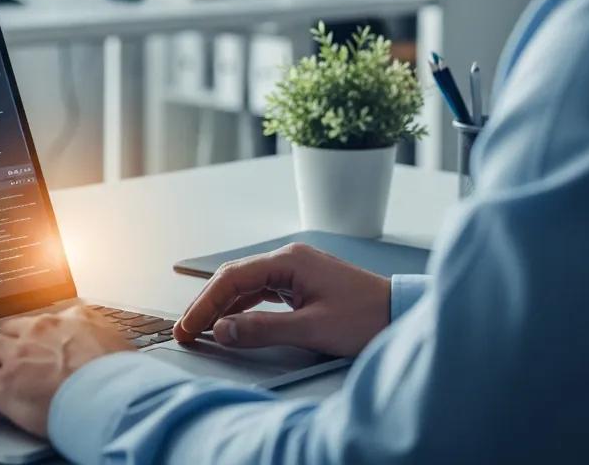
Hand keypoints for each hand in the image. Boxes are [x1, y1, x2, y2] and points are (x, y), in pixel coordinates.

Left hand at [0, 306, 130, 436]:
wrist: (107, 394)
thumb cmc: (118, 375)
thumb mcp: (118, 341)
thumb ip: (105, 335)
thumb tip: (110, 342)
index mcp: (70, 319)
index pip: (43, 319)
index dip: (31, 330)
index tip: (29, 336)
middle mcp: (40, 330)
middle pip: (9, 328)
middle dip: (0, 339)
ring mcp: (19, 355)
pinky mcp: (3, 384)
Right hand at [172, 242, 389, 358]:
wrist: (402, 314)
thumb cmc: (365, 319)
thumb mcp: (312, 329)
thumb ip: (263, 329)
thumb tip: (221, 330)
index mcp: (289, 260)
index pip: (233, 278)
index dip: (205, 304)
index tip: (187, 328)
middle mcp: (289, 258)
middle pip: (236, 277)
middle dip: (208, 303)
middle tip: (186, 330)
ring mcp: (296, 269)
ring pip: (248, 284)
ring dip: (224, 305)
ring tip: (202, 328)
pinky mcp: (304, 282)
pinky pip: (263, 291)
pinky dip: (244, 306)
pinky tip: (233, 321)